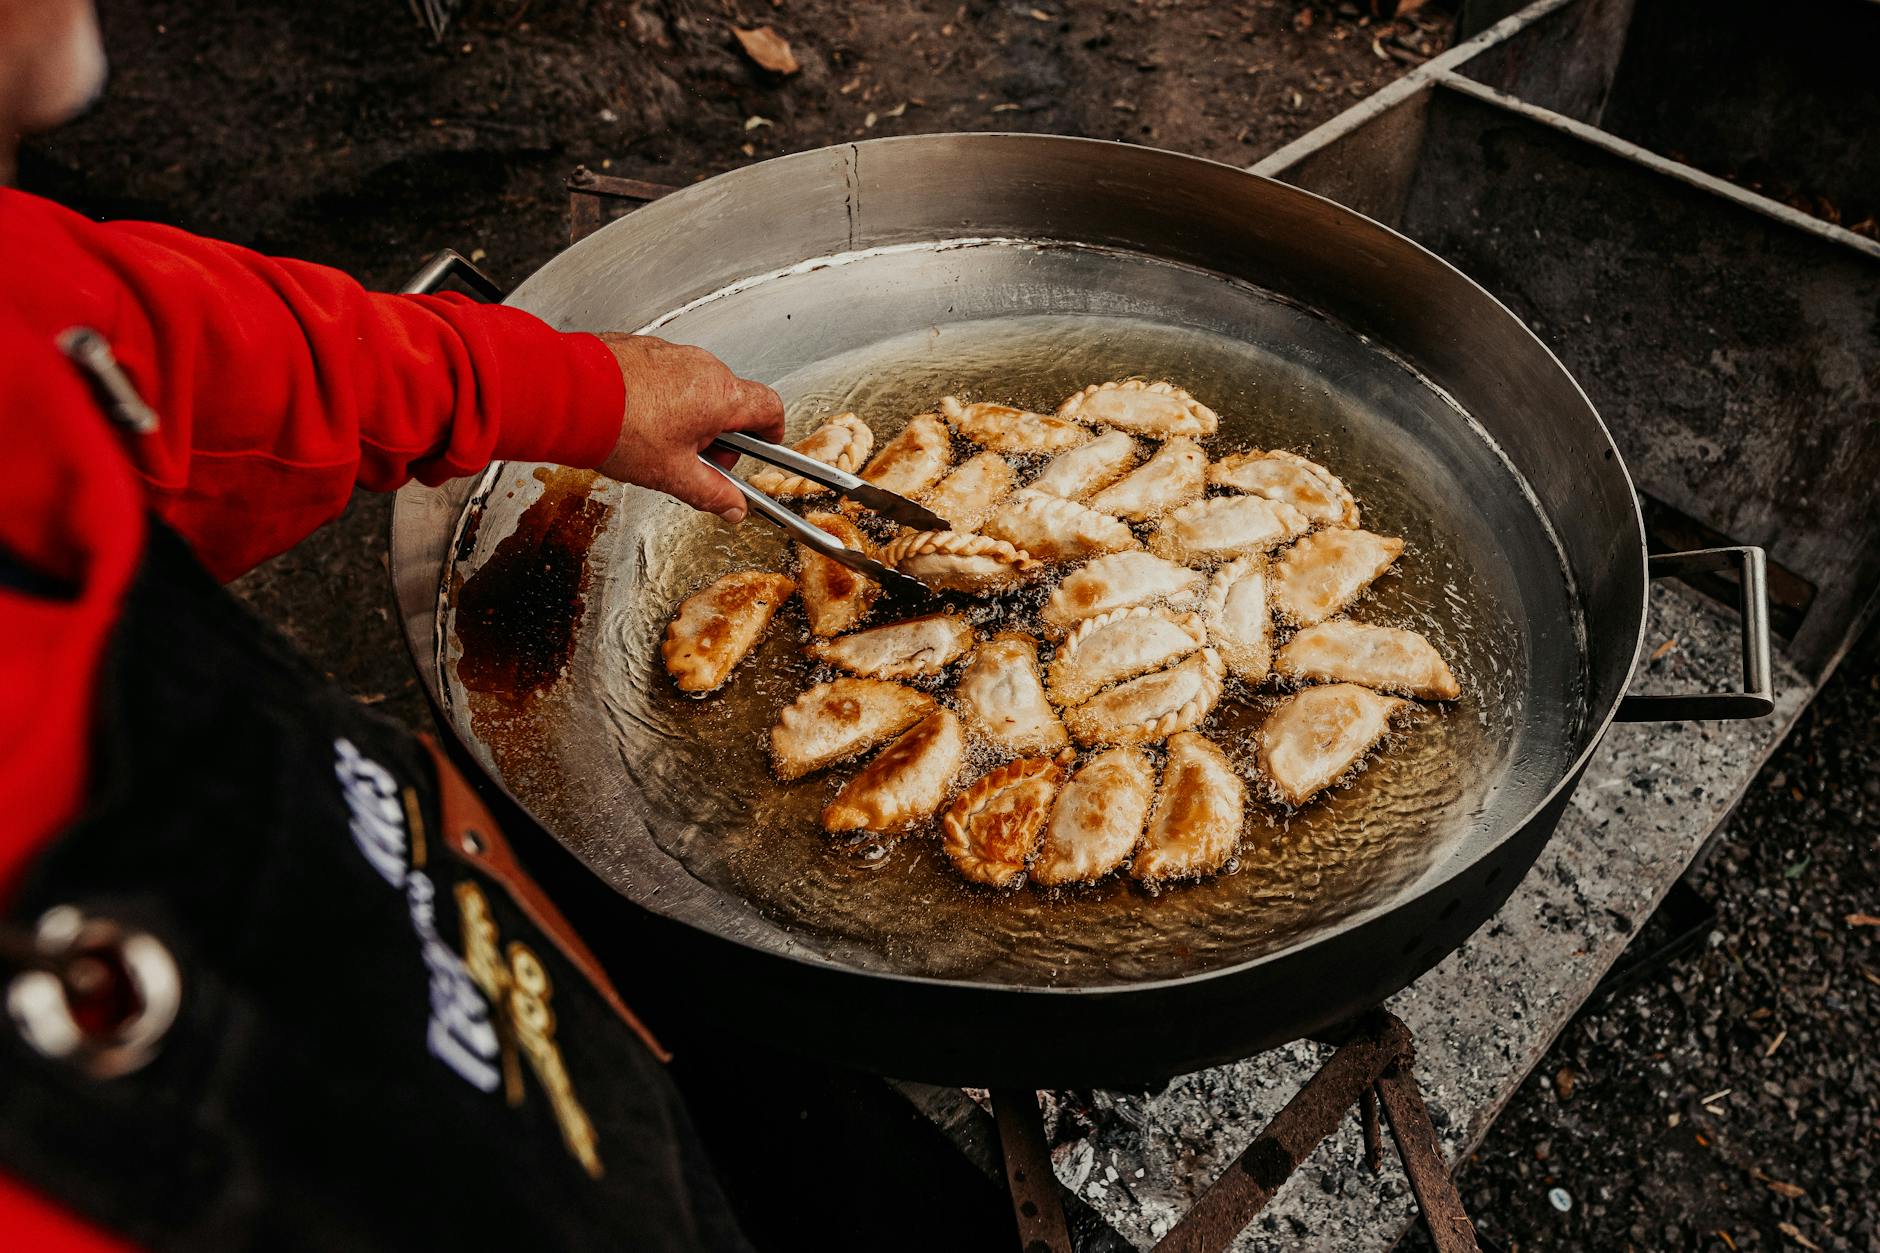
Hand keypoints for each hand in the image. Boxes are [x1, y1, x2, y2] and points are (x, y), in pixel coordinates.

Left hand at [593, 333, 785, 523]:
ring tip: (660, 442)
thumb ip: (711, 493)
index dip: (771, 430)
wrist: (569, 397)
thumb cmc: (620, 429)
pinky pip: (667, 374)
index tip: (764, 445)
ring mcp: (672, 353)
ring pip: (697, 387)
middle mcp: (702, 366)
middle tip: (699, 459)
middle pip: (731, 400)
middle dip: (721, 433)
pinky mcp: (643, 348)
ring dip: (691, 415)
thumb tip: (733, 507)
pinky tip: (639, 421)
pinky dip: (663, 397)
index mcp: (721, 395)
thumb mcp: (673, 474)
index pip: (768, 407)